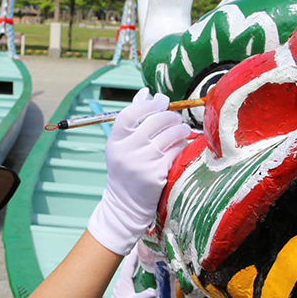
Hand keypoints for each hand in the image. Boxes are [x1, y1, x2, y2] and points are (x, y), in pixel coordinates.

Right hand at [87, 88, 189, 254]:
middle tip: (176, 118)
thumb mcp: (122, 145)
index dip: (149, 104)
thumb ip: (133, 120)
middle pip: (154, 121)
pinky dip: (181, 145)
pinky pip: (176, 151)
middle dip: (170, 116)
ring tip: (181, 130)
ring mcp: (142, 163)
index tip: (161, 101)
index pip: (131, 113)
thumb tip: (146, 93)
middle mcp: (126, 151)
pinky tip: (180, 146)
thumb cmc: (126, 170)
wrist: (126, 204)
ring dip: (180, 129)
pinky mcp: (157, 174)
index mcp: (115, 141)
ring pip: (170, 135)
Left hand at [97, 245, 156, 297]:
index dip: (135, 252)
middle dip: (137, 253)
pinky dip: (138, 268)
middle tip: (146, 243)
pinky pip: (133, 274)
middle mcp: (124, 279)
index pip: (130, 263)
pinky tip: (144, 268)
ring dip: (138, 260)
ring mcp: (125, 283)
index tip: (141, 242)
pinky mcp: (127, 288)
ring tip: (146, 251)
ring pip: (132, 268)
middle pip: (131, 262)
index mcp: (124, 280)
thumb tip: (154, 291)